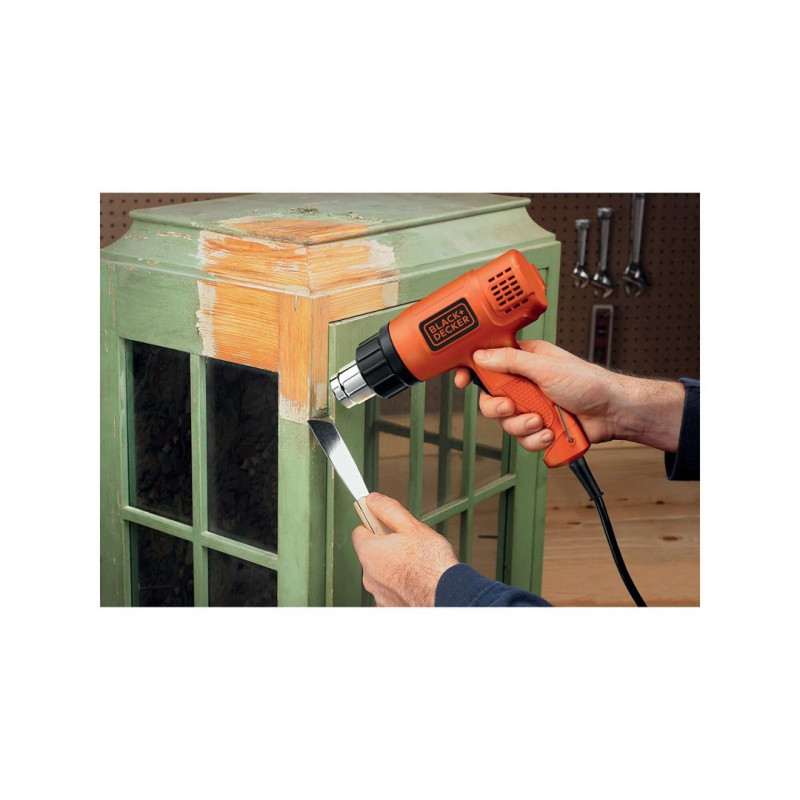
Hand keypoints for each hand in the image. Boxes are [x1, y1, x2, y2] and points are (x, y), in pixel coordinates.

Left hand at [351, 493, 458, 606]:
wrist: (447, 596)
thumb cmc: (432, 564)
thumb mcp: (411, 526)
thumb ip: (388, 510)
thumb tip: (373, 500)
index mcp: (370, 552)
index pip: (359, 532)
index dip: (373, 524)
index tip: (384, 523)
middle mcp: (368, 576)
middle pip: (371, 554)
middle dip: (387, 547)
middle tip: (408, 545)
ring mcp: (378, 594)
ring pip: (382, 574)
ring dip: (394, 568)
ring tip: (417, 565)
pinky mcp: (389, 607)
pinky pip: (391, 591)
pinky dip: (401, 586)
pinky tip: (417, 582)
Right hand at [454, 340, 683, 453]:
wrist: (613, 412)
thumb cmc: (588, 382)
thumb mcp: (545, 366)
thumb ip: (511, 361)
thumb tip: (481, 355)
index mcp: (524, 361)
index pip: (487, 364)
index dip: (472, 372)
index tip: (461, 380)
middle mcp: (525, 385)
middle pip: (491, 399)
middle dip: (499, 408)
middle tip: (511, 407)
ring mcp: (532, 408)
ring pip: (506, 423)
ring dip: (523, 426)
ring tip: (543, 421)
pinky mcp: (541, 429)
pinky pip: (524, 440)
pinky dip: (536, 439)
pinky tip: (551, 432)